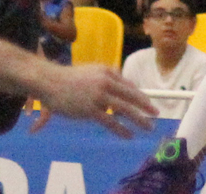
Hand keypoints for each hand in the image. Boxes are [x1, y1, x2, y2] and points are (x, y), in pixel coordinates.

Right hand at [33, 62, 157, 136]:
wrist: (50, 81)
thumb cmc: (67, 79)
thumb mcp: (90, 73)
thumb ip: (104, 80)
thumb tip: (115, 94)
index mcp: (107, 71)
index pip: (128, 85)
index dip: (140, 96)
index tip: (147, 103)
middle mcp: (106, 81)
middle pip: (132, 96)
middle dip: (146, 106)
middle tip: (155, 113)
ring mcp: (99, 96)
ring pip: (125, 109)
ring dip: (140, 119)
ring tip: (148, 127)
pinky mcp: (91, 109)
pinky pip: (111, 121)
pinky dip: (122, 130)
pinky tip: (129, 135)